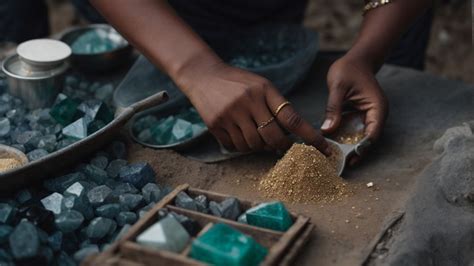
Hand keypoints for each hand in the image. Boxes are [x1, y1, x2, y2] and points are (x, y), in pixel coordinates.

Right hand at [178, 62, 329, 153]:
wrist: (203, 75)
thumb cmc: (237, 82)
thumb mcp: (260, 85)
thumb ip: (275, 105)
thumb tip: (290, 134)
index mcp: (264, 90)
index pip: (292, 118)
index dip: (310, 136)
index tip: (324, 149)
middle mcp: (248, 102)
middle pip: (272, 138)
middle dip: (280, 146)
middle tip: (282, 146)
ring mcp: (231, 114)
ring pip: (253, 145)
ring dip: (258, 146)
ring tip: (255, 134)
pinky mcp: (216, 125)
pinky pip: (235, 146)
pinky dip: (240, 145)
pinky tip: (238, 133)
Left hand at [323, 55, 388, 160]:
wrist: (355, 60)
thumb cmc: (348, 70)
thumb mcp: (338, 88)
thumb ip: (333, 109)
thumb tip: (327, 130)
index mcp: (377, 108)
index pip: (373, 133)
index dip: (362, 148)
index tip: (350, 158)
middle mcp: (376, 115)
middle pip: (368, 139)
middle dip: (356, 152)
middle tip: (341, 165)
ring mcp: (368, 116)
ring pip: (361, 137)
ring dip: (350, 147)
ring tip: (336, 160)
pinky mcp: (359, 117)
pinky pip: (353, 131)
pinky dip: (345, 138)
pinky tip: (333, 146)